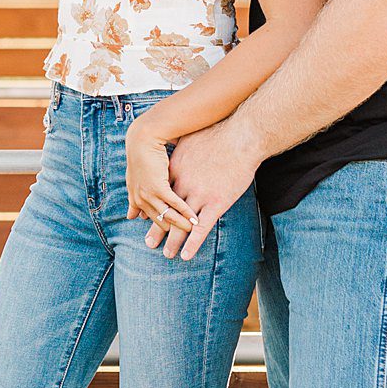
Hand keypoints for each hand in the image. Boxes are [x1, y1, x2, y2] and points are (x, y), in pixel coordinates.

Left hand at [125, 121, 198, 234]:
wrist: (147, 132)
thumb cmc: (153, 140)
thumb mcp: (153, 157)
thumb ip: (156, 167)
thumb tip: (160, 165)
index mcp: (141, 188)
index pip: (150, 209)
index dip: (154, 221)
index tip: (161, 232)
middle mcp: (143, 194)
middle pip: (157, 219)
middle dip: (164, 235)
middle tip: (169, 253)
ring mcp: (150, 192)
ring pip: (167, 216)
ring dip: (179, 229)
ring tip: (189, 241)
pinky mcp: (159, 187)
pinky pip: (174, 206)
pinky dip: (185, 215)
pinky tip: (195, 223)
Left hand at [144, 119, 259, 259]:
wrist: (241, 136)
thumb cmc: (218, 132)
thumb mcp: (190, 137)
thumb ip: (181, 146)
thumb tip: (176, 141)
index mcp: (175, 170)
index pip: (160, 194)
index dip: (153, 208)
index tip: (145, 217)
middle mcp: (183, 185)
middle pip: (165, 212)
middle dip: (157, 229)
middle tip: (149, 243)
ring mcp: (199, 195)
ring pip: (180, 224)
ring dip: (172, 241)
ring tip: (166, 254)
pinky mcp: (217, 203)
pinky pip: (201, 229)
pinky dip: (192, 244)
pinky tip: (186, 255)